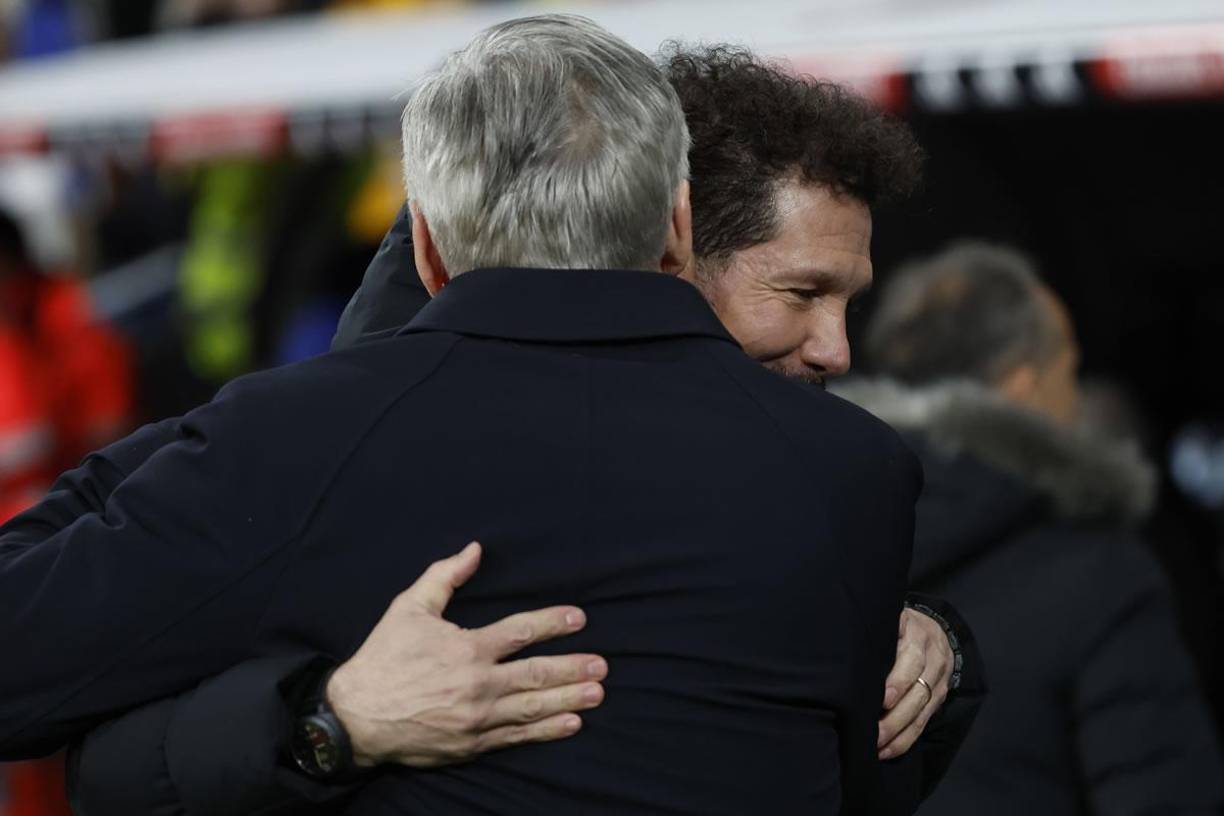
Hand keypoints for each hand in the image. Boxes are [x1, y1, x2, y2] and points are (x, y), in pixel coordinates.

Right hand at [326, 542, 606, 767]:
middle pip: (535, 674)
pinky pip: (516, 737)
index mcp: (465, 649)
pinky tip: (570, 724)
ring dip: (568, 699)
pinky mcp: (471, 744)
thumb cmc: (383, 658)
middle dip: (572, 668)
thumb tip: (475, 549)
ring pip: (532, 708)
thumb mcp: (408, 608)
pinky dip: (545, 732)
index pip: (520, 632)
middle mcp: (476, 685)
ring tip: (597, 693)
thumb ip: (445, 576)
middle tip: (602, 665)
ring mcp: (476, 718)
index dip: (552, 623)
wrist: (354, 718)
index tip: (578, 618)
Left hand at [877, 607, 951, 758]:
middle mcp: (931, 654)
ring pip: (921, 708)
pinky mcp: (940, 696)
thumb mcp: (888, 620)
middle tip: (874, 729)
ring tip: (877, 744)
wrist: (935, 631)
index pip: (911, 656)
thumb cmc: (896, 627)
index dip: (898, 679)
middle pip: (918, 687)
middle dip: (896, 712)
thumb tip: (841, 648)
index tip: (881, 698)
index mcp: (914, 631)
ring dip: (899, 730)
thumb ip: (872, 632)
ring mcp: (938, 677)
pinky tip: (887, 750)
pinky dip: (906, 739)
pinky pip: (924, 721)